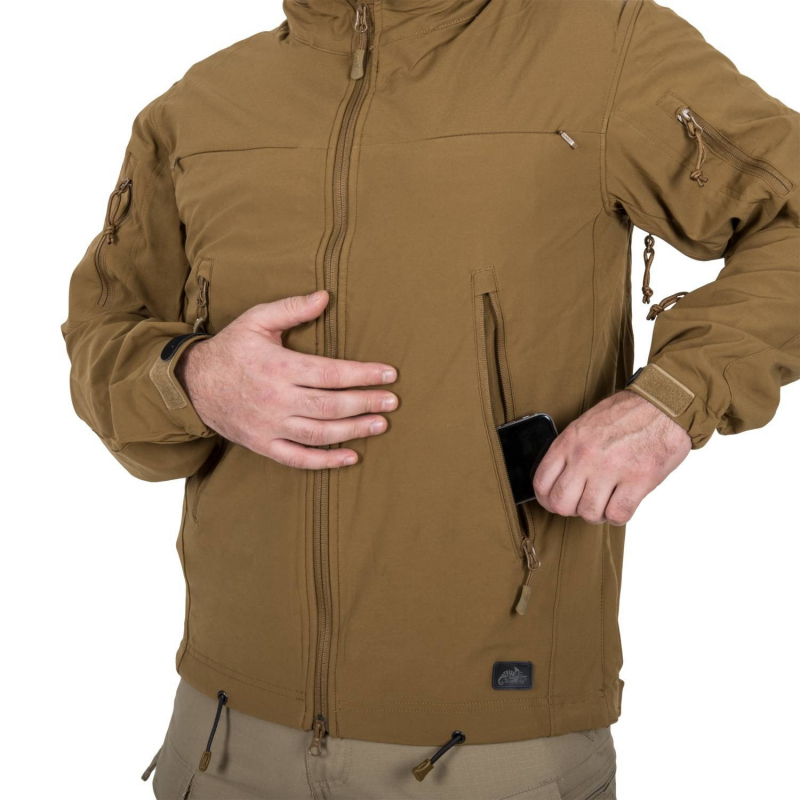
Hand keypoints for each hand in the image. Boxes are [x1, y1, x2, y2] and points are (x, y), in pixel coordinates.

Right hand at [175, 290, 397, 468]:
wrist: (192, 384)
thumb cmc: (230, 348)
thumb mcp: (256, 320)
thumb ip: (291, 308)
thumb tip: (325, 296)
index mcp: (278, 367)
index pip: (331, 373)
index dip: (363, 374)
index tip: (389, 375)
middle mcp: (276, 399)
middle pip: (331, 405)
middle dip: (366, 403)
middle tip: (392, 402)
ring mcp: (270, 426)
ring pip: (319, 433)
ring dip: (354, 431)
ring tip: (380, 424)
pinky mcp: (263, 445)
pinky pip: (298, 458)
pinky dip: (325, 461)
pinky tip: (351, 456)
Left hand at [532, 390, 690, 525]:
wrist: (664, 404)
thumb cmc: (627, 414)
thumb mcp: (586, 424)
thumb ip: (570, 450)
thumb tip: (560, 478)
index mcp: (570, 441)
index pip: (541, 482)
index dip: (547, 499)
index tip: (555, 501)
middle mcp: (586, 456)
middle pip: (561, 503)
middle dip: (571, 510)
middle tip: (582, 504)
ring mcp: (611, 468)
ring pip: (589, 513)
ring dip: (598, 514)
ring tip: (606, 502)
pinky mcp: (638, 479)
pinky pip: (618, 515)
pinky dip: (618, 516)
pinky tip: (622, 503)